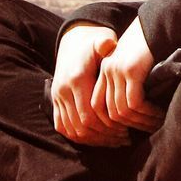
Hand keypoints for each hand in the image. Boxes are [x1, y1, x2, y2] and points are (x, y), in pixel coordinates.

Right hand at [51, 24, 129, 147]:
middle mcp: (63, 90)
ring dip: (93, 139)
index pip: (89, 114)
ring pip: (72, 129)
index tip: (126, 130)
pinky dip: (78, 136)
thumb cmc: (94, 43)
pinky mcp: (55, 101)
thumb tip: (108, 44)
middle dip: (104, 136)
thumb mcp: (101, 39)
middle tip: (124, 139)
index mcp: (76, 79)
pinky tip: (97, 139)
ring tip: (115, 141)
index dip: (107, 126)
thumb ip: (105, 44)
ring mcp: (57, 97)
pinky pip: (62, 126)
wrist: (74, 39)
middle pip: (82, 125)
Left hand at [92, 16, 164, 132]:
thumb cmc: (150, 46)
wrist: (158, 24)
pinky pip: (134, 103)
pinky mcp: (131, 70)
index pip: (97, 107)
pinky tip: (158, 113)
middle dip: (127, 127)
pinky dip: (146, 112)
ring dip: (140, 121)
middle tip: (145, 132)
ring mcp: (118, 71)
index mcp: (104, 71)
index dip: (110, 124)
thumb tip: (130, 114)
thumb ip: (127, 84)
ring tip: (156, 124)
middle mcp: (107, 71)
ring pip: (122, 110)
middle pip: (109, 113)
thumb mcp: (133, 65)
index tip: (127, 132)